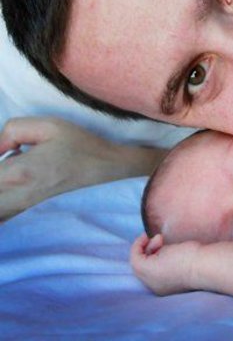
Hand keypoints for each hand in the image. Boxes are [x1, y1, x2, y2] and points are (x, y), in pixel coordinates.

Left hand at [0, 116, 163, 219]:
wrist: (108, 172)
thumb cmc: (80, 147)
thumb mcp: (49, 125)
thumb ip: (13, 129)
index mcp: (18, 173)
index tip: (6, 151)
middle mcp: (15, 198)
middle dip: (0, 175)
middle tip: (11, 163)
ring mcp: (21, 213)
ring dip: (2, 189)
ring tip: (14, 175)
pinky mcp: (27, 220)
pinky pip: (3, 216)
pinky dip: (5, 202)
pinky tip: (12, 189)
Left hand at [131, 233, 199, 295]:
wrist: (204, 266)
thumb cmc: (186, 255)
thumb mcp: (165, 250)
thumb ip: (151, 251)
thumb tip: (149, 252)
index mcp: (150, 275)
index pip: (134, 259)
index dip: (138, 244)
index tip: (148, 234)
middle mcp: (152, 285)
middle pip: (139, 266)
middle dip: (145, 250)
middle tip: (158, 239)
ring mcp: (160, 288)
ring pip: (146, 271)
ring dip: (151, 256)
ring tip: (164, 245)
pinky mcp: (168, 287)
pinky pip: (155, 275)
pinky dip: (157, 264)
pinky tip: (167, 256)